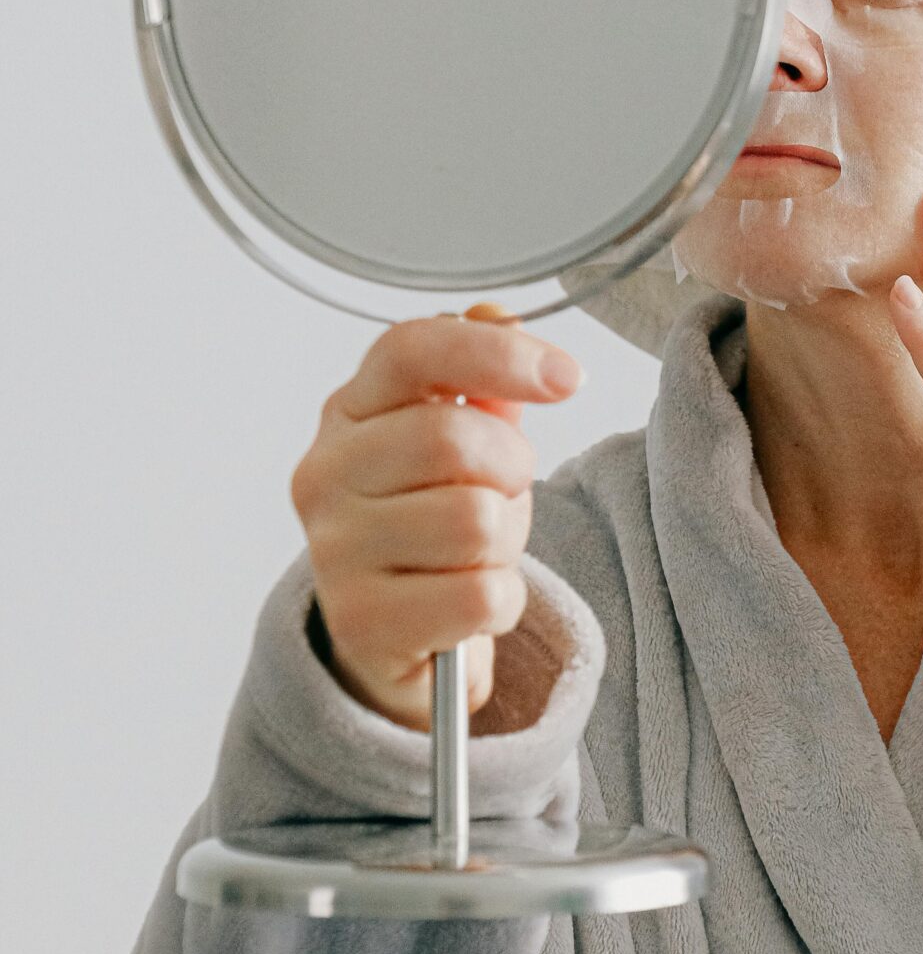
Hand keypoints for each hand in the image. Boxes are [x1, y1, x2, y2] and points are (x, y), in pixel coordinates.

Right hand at [289, 302, 582, 730]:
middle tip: (506, 491)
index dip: (497, 353)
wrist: (391, 638)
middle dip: (512, 468)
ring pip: (474, 522)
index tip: (564, 375)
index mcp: (349, 412)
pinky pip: (479, 598)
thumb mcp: (458, 449)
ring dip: (504, 543)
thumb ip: (480, 386)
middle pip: (454, 438)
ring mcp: (336, 549)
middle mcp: (326, 473)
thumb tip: (497, 314)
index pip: (412, 350)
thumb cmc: (430, 529)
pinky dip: (500, 603)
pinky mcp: (362, 623)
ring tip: (478, 554)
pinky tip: (469, 603)